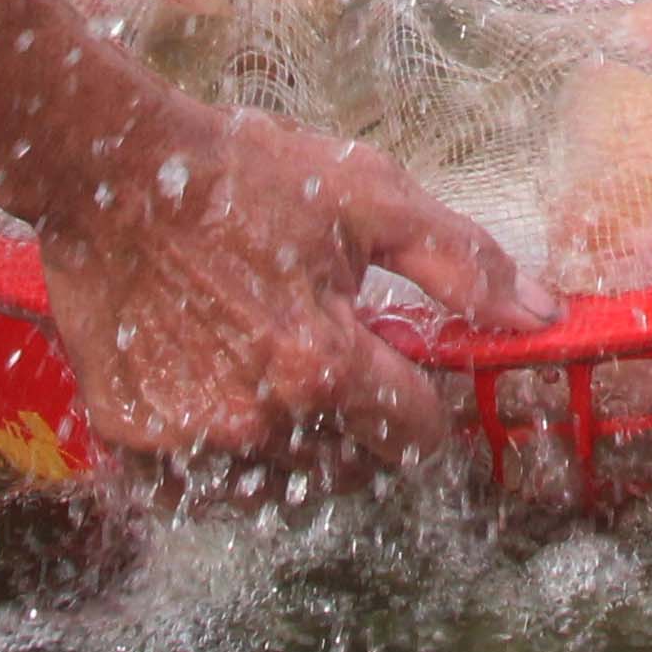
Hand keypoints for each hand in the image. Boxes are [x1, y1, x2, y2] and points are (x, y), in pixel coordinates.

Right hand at [0, 0, 556, 472]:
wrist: (109, 167)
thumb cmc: (243, 174)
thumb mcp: (369, 197)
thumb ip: (461, 263)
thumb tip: (543, 313)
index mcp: (323, 367)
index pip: (414, 435)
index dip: (420, 401)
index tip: (400, 367)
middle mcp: (257, 420)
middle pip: (348, 471)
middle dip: (356, 426)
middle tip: (329, 358)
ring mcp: (188, 439)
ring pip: (275, 485)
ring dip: (290, 445)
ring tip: (269, 368)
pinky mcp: (131, 441)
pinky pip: (199, 481)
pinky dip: (216, 451)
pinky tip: (211, 383)